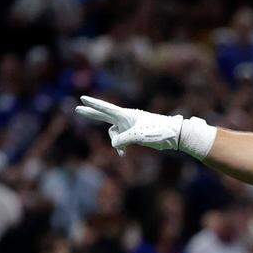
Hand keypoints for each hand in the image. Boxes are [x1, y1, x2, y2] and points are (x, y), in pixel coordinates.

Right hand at [75, 96, 214, 158]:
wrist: (174, 135)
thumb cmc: (157, 131)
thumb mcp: (137, 136)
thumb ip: (122, 140)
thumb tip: (115, 145)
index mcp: (126, 115)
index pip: (106, 109)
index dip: (94, 104)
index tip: (82, 98)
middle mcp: (126, 119)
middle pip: (105, 116)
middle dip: (92, 114)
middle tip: (78, 109)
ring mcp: (130, 126)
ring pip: (114, 134)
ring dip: (116, 143)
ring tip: (123, 152)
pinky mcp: (135, 133)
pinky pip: (122, 140)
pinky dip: (121, 147)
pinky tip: (123, 154)